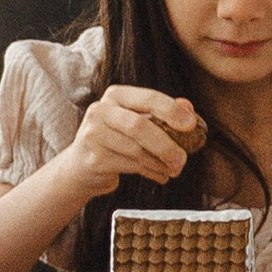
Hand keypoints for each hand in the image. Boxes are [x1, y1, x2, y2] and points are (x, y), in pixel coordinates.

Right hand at [66, 86, 203, 198]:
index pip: (148, 98)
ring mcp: (93, 135)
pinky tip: (159, 175)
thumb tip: (188, 107)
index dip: (172, 110)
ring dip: (160, 163)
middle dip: (166, 145)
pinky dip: (151, 172)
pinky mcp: (94, 159)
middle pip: (139, 126)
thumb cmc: (116, 139)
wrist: (81, 166)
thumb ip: (161, 112)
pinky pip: (130, 166)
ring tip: (173, 169)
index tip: (191, 124)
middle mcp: (100, 111)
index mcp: (115, 96)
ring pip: (136, 150)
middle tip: (183, 159)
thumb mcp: (136, 120)